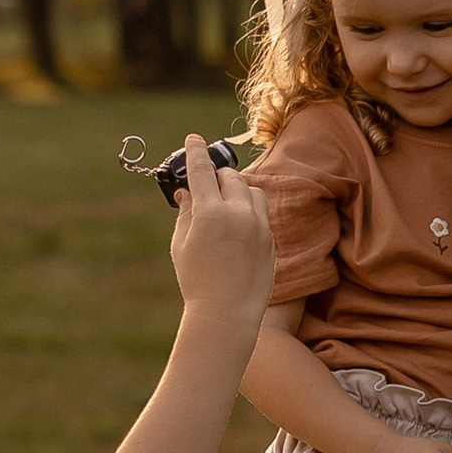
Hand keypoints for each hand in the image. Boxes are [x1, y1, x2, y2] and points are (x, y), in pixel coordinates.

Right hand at [167, 136, 272, 338]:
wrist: (227, 312)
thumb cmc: (197, 280)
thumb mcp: (181, 244)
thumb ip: (186, 212)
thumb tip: (187, 191)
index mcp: (209, 214)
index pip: (202, 170)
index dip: (195, 151)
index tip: (193, 140)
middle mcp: (237, 214)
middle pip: (229, 176)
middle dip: (216, 176)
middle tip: (206, 186)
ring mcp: (258, 225)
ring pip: (249, 189)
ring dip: (236, 189)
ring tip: (223, 204)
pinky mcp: (270, 237)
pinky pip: (260, 210)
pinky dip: (248, 208)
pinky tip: (236, 222)